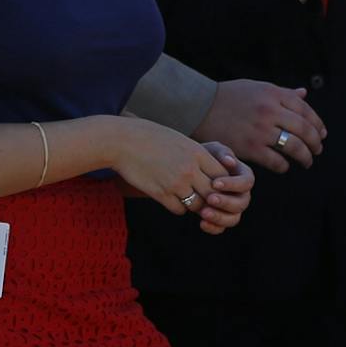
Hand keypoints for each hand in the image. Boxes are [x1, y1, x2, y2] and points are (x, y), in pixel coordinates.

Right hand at [112, 118, 243, 218]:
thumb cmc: (151, 137)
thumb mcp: (181, 140)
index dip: (222, 183)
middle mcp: (190, 169)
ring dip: (195, 204)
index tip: (216, 185)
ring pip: (197, 204)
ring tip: (189, 199)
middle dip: (212, 198)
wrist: (122, 141)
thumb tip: (212, 168)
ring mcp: (175, 183)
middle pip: (214, 193)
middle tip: (207, 199)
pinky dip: (179, 207)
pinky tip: (174, 200)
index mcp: (197, 153)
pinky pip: (179, 209)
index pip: (223, 175)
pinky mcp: (159, 193)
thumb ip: (197, 155)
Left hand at [193, 144, 253, 233]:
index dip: (233, 184)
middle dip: (226, 202)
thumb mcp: (211, 150)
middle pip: (242, 203)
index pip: (247, 182)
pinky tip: (201, 223)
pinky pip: (221, 228)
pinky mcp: (220, 219)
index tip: (215, 183)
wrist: (187, 170)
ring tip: (203, 213)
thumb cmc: (201, 157)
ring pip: (234, 218)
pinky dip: (213, 227)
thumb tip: (230, 161)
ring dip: (220, 217)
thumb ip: (221, 153)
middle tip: (209, 198)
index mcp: (243, 177)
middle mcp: (241, 194)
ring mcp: (231, 209)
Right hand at [194, 79, 324, 171]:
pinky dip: (284, 166)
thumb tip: (304, 93)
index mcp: (274, 94)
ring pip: (294, 147)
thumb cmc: (230, 97)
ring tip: (307, 161)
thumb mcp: (258, 88)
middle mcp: (270, 111)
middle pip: (305, 130)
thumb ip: (282, 93)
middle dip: (316, 142)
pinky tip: (284, 166)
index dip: (318, 124)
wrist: (199, 107)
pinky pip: (275, 161)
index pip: (306, 111)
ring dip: (305, 157)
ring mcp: (260, 130)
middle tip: (318, 150)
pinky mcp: (249, 148)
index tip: (322, 134)